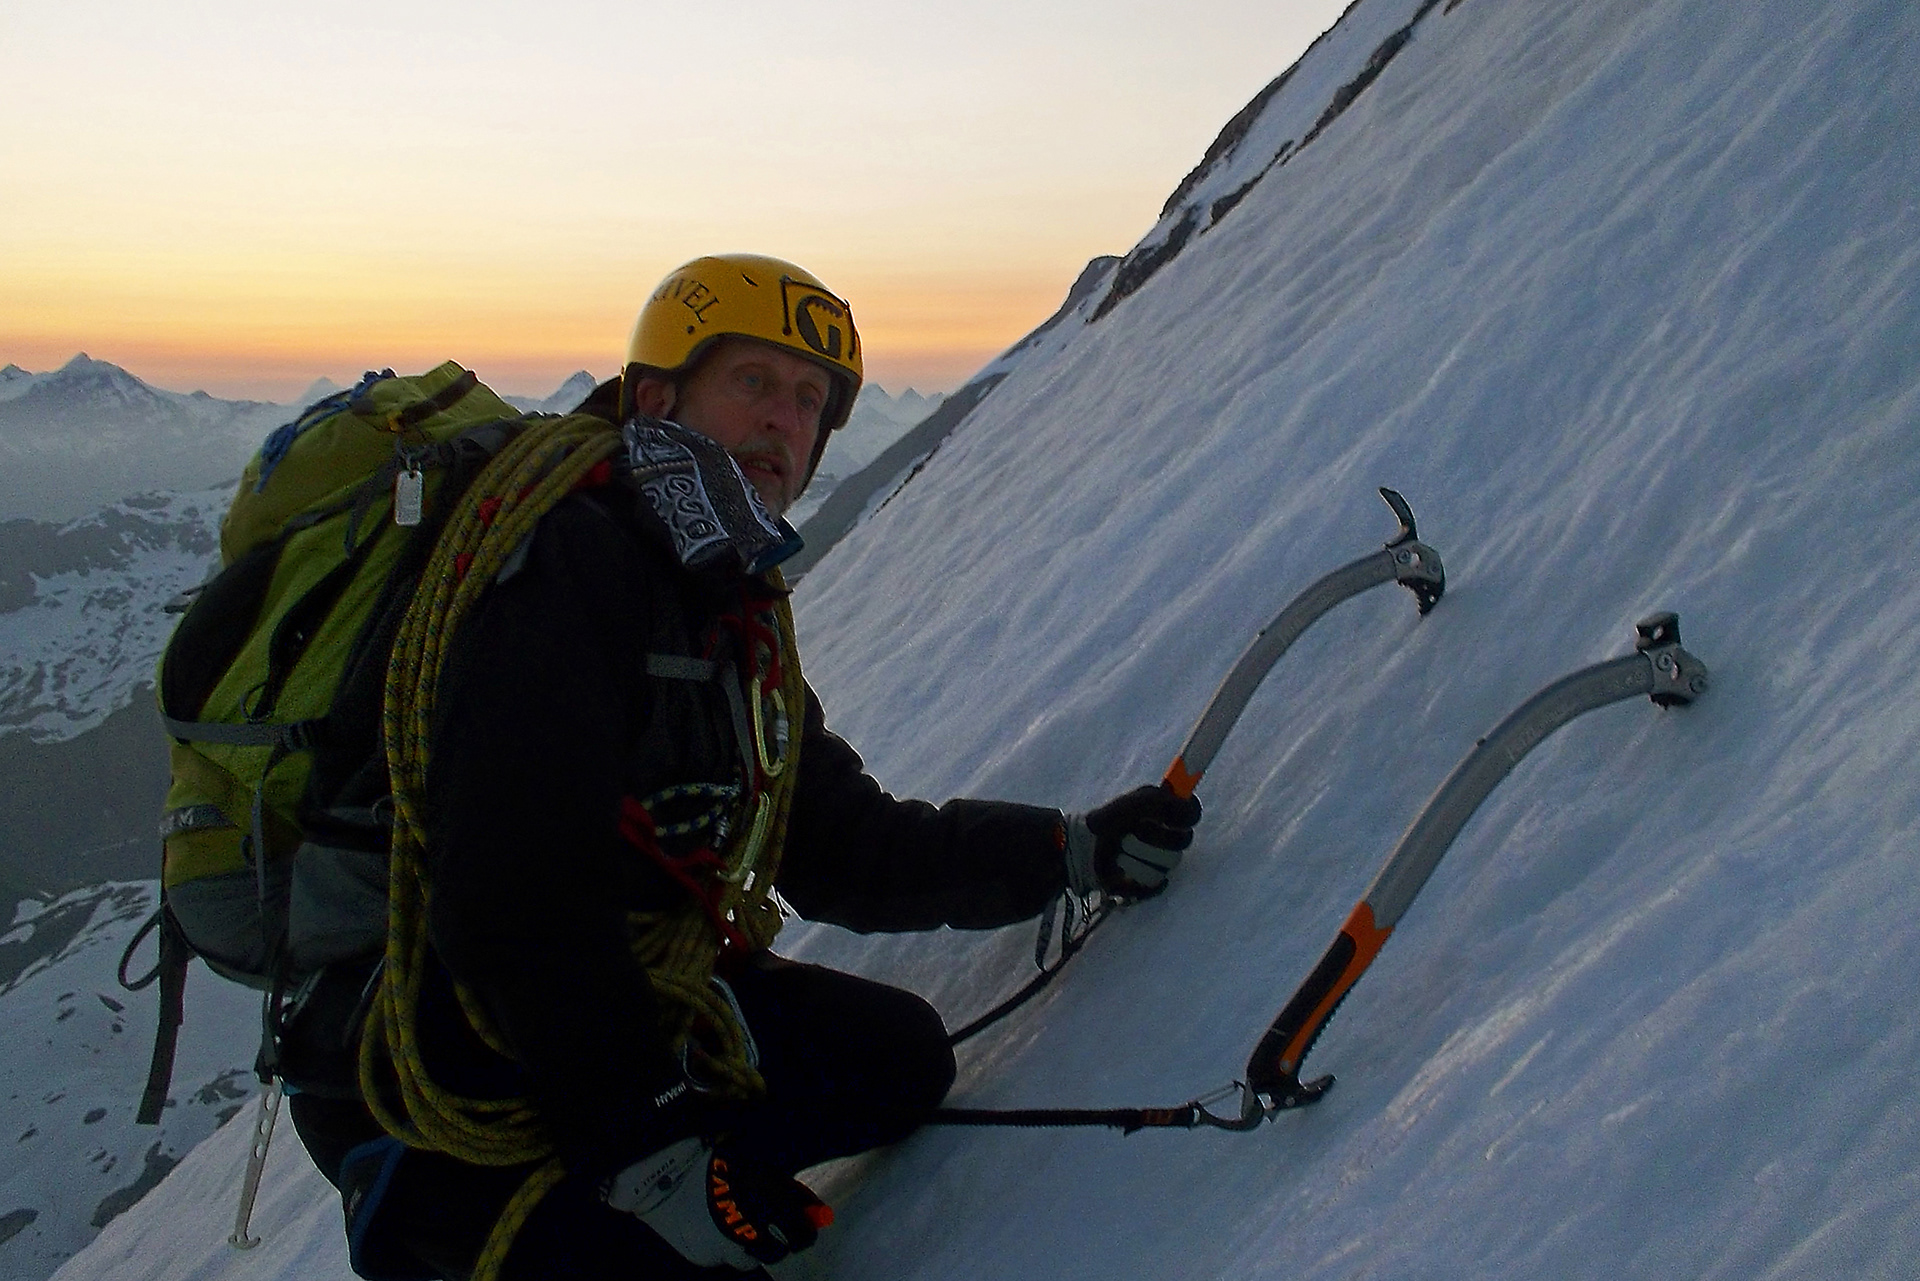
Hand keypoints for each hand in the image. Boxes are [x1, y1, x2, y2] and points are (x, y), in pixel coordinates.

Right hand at [602, 1136, 831, 1270]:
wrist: (663, 1173)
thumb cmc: (716, 1161)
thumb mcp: (758, 1166)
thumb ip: (787, 1191)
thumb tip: (816, 1212)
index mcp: (766, 1207)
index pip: (801, 1235)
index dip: (806, 1232)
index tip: (806, 1227)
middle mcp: (749, 1233)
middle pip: (776, 1253)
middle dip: (775, 1241)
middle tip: (767, 1226)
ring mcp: (724, 1249)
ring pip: (746, 1257)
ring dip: (746, 1244)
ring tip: (733, 1222)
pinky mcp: (702, 1258)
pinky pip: (719, 1256)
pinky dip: (719, 1245)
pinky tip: (710, 1225)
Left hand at [1064, 784, 1202, 900]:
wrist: (1082, 848)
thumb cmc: (1108, 821)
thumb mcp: (1136, 803)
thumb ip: (1166, 801)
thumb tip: (1192, 808)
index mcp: (1165, 814)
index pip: (1191, 815)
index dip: (1184, 817)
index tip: (1170, 818)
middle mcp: (1167, 838)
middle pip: (1183, 841)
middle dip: (1154, 836)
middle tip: (1134, 832)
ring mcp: (1159, 862)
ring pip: (1167, 863)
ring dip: (1139, 855)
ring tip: (1120, 851)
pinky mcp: (1149, 884)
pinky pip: (1156, 884)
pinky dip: (1136, 876)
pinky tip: (1121, 870)